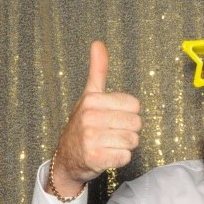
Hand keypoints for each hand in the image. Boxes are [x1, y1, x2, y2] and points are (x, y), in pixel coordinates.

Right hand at [48, 41, 141, 195]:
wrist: (66, 160)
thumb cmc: (83, 125)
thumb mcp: (89, 96)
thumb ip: (98, 71)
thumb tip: (98, 43)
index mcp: (91, 100)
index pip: (135, 105)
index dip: (128, 113)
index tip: (112, 117)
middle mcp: (89, 117)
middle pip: (136, 123)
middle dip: (128, 130)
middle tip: (110, 133)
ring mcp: (90, 138)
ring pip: (133, 140)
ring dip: (124, 145)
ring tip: (107, 144)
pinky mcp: (95, 158)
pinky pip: (126, 156)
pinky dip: (119, 159)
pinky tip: (106, 156)